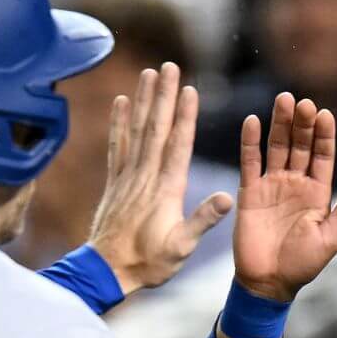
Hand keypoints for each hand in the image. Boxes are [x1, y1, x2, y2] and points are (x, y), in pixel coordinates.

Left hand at [88, 62, 232, 296]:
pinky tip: (120, 102)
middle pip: (156, 128)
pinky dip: (118, 123)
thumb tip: (229, 199)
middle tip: (169, 65)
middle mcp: (145, 177)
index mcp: (166, 191)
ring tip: (148, 72)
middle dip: (163, 96)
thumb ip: (203, 220)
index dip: (184, 116)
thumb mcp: (182, 248)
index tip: (189, 88)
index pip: (178, 145)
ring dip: (142, 100)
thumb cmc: (148, 263)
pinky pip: (116, 146)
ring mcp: (127, 178)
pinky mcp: (114, 183)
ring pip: (136, 131)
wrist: (107, 271)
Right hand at [233, 93, 336, 302]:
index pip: (323, 156)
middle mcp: (296, 184)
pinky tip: (252, 122)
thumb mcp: (330, 239)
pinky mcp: (250, 192)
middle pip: (300, 145)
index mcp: (318, 193)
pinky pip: (250, 162)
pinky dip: (250, 142)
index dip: (324, 135)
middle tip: (303, 102)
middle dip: (303, 123)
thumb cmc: (302, 265)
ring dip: (279, 123)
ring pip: (277, 147)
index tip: (325, 114)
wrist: (268, 283)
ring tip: (282, 99)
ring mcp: (272, 186)